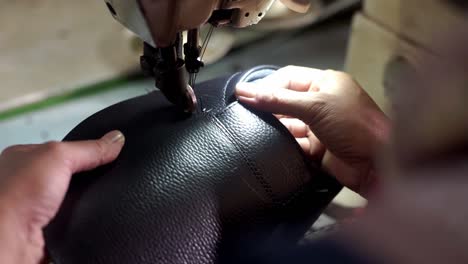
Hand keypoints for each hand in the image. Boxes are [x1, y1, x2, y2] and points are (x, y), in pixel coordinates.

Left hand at [0, 131, 124, 263]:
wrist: (8, 240)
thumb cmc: (11, 199)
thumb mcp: (57, 157)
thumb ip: (88, 148)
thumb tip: (115, 140)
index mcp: (24, 158)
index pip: (65, 148)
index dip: (87, 149)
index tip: (110, 149)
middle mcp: (28, 182)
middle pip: (73, 174)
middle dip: (88, 177)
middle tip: (100, 177)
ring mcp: (38, 207)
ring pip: (76, 198)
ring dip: (86, 200)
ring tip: (91, 198)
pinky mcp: (49, 228)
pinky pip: (78, 219)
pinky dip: (85, 218)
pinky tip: (85, 215)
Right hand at [236, 66, 389, 195]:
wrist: (377, 165)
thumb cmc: (354, 126)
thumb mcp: (314, 106)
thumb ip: (278, 100)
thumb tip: (246, 92)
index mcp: (326, 83)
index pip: (288, 78)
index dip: (265, 86)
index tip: (242, 95)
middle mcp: (322, 102)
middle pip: (286, 101)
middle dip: (267, 107)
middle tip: (243, 113)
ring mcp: (320, 126)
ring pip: (288, 123)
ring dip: (274, 127)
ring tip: (253, 130)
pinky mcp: (318, 148)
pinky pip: (294, 143)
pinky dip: (283, 145)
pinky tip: (270, 146)